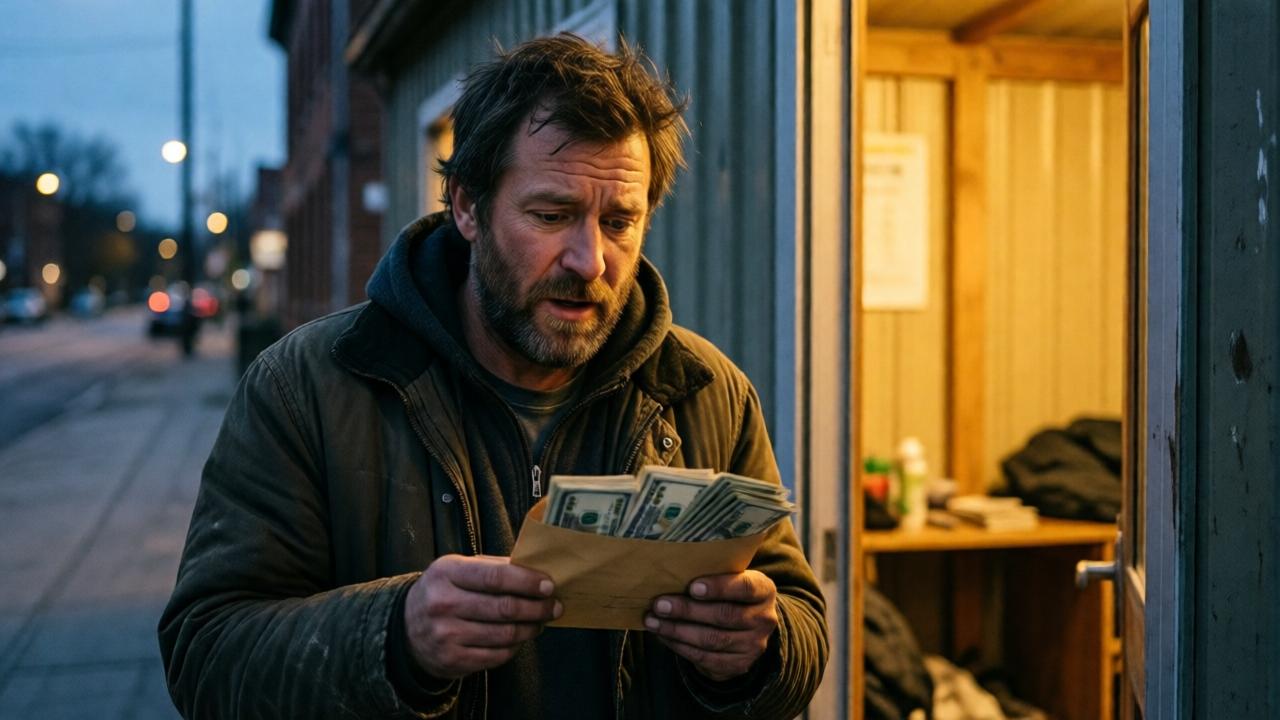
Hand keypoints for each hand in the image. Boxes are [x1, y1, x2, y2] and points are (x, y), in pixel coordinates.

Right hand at [404, 554, 561, 678]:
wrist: (406, 628)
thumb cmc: (444, 592)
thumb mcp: (458, 569)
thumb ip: (493, 567)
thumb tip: (536, 570)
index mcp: (447, 573)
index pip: (495, 577)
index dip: (527, 582)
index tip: (549, 586)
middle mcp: (443, 603)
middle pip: (504, 608)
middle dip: (537, 608)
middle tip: (554, 606)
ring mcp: (446, 635)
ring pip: (504, 634)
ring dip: (531, 628)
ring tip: (541, 622)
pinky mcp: (452, 660)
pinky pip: (496, 656)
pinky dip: (515, 647)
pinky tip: (520, 638)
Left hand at [644, 570, 777, 681]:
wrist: (749, 625)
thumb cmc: (730, 593)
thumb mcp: (731, 577)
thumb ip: (713, 573)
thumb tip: (672, 570)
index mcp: (764, 591)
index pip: (745, 588)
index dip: (719, 588)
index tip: (692, 587)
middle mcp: (764, 619)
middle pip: (724, 616)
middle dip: (688, 611)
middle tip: (660, 605)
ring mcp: (753, 645)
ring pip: (712, 640)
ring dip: (678, 631)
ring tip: (653, 621)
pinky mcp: (739, 665)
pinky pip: (706, 658)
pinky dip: (680, 647)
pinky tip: (663, 635)